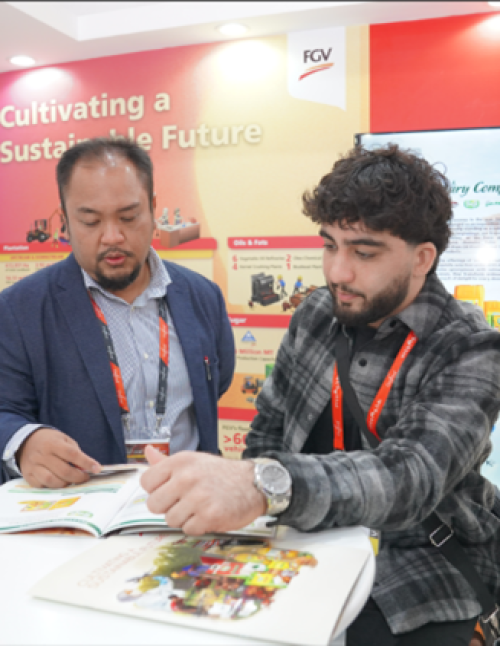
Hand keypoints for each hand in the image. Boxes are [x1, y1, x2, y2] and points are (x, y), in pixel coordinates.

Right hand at [17, 428, 100, 487]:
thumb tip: (85, 468)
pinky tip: (59, 482)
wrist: (26, 441)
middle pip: (63, 470)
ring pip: (52, 480)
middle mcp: (42, 455)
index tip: (97, 468)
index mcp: (53, 443)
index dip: (86, 462)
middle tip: (85, 478)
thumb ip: (76, 453)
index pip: (72, 454)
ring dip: (66, 484)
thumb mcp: (64, 440)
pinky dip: (53, 487)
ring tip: (71, 481)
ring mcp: (33, 466)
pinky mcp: (28, 476)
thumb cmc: (51, 441)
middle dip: (78, 477)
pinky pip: (42, 486)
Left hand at [140, 446, 266, 535]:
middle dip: (168, 506)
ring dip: (184, 517)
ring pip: (170, 520)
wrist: (253, 483)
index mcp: (180, 462)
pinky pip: (188, 530)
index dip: (156, 490)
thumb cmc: (220, 474)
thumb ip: (167, 462)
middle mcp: (186, 477)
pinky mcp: (210, 515)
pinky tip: (209, 514)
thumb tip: (147, 452)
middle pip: (154, 505)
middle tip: (185, 501)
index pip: (146, 482)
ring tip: (200, 507)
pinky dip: (198, 526)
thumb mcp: (193, 461)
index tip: (169, 490)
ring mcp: (198, 497)